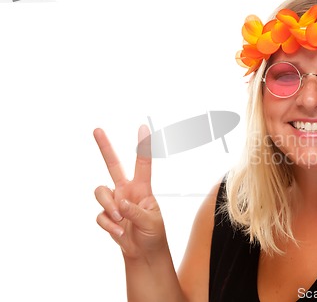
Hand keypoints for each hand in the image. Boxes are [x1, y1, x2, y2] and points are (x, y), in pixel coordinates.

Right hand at [94, 125, 166, 259]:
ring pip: (101, 192)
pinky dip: (110, 224)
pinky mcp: (106, 214)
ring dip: (109, 207)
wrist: (144, 253)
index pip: (143, 164)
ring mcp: (115, 201)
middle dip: (105, 147)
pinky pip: (101, 215)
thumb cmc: (153, 234)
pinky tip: (119, 231)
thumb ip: (136, 211)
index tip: (143, 128)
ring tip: (121, 219)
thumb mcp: (151, 222)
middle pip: (113, 165)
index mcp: (143, 189)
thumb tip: (121, 203)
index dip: (143, 146)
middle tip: (97, 129)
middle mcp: (126, 190)